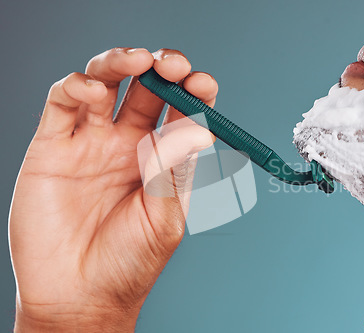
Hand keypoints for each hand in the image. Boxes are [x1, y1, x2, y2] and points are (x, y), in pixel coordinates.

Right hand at [9, 47, 217, 331]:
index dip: (194, 91)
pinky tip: (93, 90)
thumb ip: (174, 173)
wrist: (80, 296)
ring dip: (121, 62)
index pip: (182, 111)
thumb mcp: (164, 219)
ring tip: (139, 61)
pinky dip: (76, 86)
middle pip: (146, 88)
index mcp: (162, 159)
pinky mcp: (53, 147)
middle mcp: (127, 143)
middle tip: (174, 65)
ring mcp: (90, 142)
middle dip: (162, 67)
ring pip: (105, 83)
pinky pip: (62, 104)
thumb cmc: (129, 262)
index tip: (203, 83)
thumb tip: (198, 130)